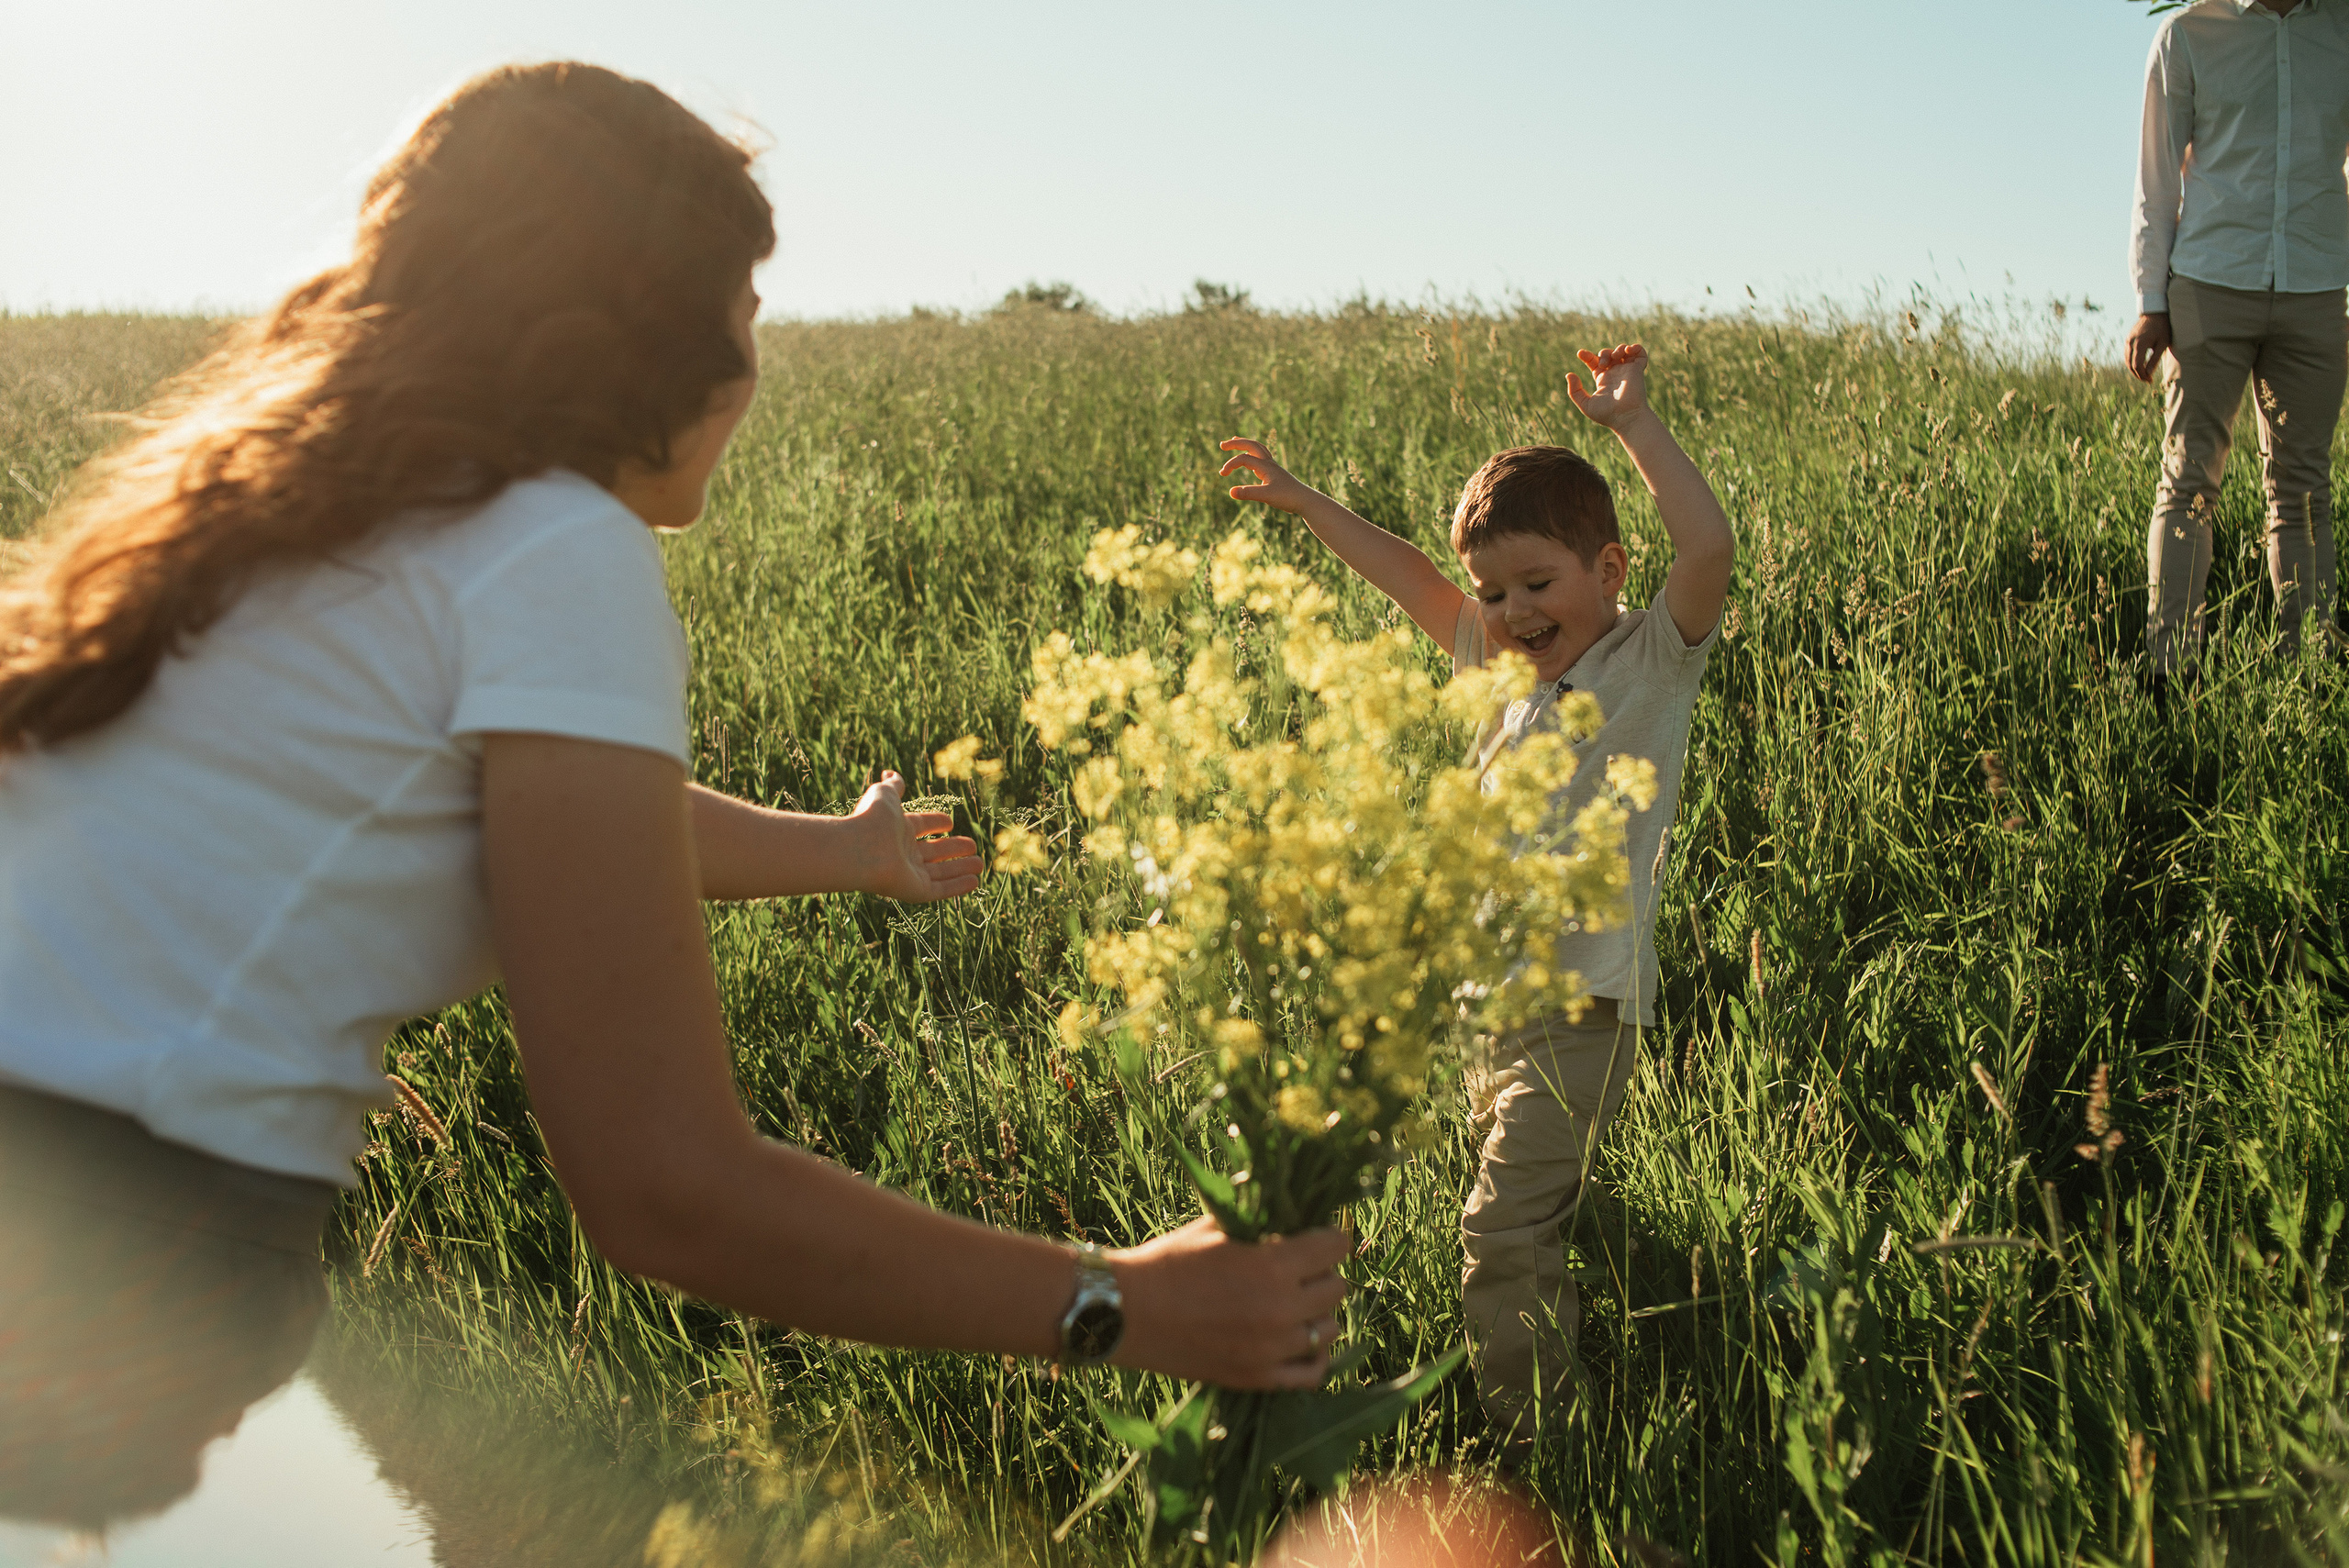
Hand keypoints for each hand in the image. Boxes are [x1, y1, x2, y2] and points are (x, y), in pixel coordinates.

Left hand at [851, 771, 981, 902]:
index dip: (935, 823)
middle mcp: (903, 853)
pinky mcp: (915, 891)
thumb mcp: (885, 794)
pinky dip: (957, 887)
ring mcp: (909, 874)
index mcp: (897, 830)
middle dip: (953, 849)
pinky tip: (975, 882)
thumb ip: (893, 785)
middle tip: (972, 846)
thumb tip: (890, 773)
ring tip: (980, 864)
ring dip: (960, 869)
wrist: (860, 847)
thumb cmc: (873, 818)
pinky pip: (940, 890)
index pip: (921, 826)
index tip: (949, 823)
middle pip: (933, 852)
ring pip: (940, 872)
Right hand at [1109, 1215, 1350, 1389]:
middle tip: (1300, 1269)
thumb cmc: (1168, 1262)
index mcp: (1272, 1265)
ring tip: (1295, 1303)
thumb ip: (1260, 1220)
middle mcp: (1281, 1309)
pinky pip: (1313, 1372)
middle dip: (1322, 1273)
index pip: (1336, 1247)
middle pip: (1337, 1287)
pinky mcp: (1258, 1378)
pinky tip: (1300, 1339)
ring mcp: (1272, 1348)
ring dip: (1317, 1312)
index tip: (1316, 1237)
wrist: (1127, 1313)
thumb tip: (1295, 1210)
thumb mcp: (1216, 1227)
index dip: (1328, 1237)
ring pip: (1329, 1328)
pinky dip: (1313, 1355)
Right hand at [1218, 437, 1316, 516]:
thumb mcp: (1266, 496)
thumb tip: (1230, 491)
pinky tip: (1250, 461)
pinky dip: (1253, 454)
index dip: (1230, 464)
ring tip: (1235, 441)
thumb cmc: (1287, 497)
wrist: (1305, 500)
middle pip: (1251, 445)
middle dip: (1236, 443)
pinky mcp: (1275, 474)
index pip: (1243, 458)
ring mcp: (1273, 468)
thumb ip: (1248, 493)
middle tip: (1222, 445)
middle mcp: (1269, 463)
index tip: (1222, 474)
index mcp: (1265, 466)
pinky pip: (1262, 458)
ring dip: (1245, 444)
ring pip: (1258, 449)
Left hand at [1565, 342, 1651, 429]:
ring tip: (1615, 356)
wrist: (1626, 417)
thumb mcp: (1586, 404)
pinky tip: (1628, 350)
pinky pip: (1641, 354)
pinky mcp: (1638, 370)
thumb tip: (1569, 374)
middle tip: (1603, 364)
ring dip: (1619, 348)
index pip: (1595, 363)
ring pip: (1623, 351)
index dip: (1587, 356)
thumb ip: (1574, 391)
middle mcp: (1615, 374)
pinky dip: (1636, 348)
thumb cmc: (1607, 414)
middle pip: (1608, 354)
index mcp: (1603, 381)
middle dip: (1603, 353)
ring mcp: (1627, 371)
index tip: (1580, 353)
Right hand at [2126, 312, 2171, 383]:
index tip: (2150, 380)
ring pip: (2127, 360)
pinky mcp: (2128, 339)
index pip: (2137, 365)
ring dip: (2134, 369)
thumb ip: (2155, 359)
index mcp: (2140, 344)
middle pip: (2130, 364)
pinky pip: (2127, 354)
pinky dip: (2131, 362)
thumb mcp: (2162, 344)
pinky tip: (2139, 365)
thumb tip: (2148, 373)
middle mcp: (2130, 343)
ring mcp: (2128, 340)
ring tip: (2143, 374)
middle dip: (2138, 374)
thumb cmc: (2163, 328)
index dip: (2143, 375)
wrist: (2156, 313)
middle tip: (2147, 380)